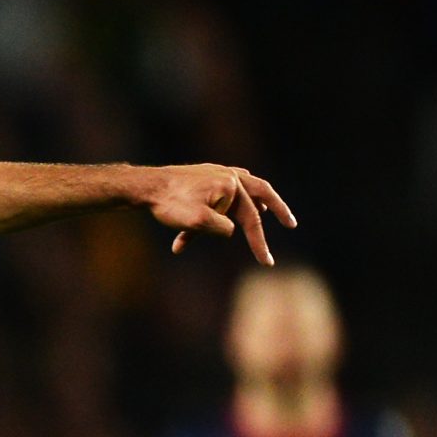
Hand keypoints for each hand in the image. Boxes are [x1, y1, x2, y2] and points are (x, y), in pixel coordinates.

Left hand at [144, 164, 296, 263]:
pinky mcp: (204, 176)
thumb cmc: (168, 204)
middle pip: (260, 193)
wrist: (145, 187)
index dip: (259, 242)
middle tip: (291, 224)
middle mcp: (228, 175)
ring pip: (244, 189)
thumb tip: (230, 230)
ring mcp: (217, 173)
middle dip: (277, 209)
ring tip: (266, 212)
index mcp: (231, 185)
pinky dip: (231, 200)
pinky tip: (229, 209)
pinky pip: (225, 189)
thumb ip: (220, 228)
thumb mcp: (196, 221)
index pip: (250, 219)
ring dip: (256, 201)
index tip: (267, 262)